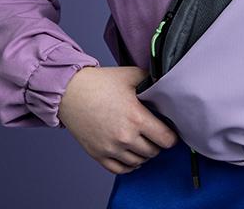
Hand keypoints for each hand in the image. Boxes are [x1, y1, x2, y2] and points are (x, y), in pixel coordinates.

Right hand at [58, 65, 179, 174]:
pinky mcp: (99, 155)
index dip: (172, 137)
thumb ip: (151, 80)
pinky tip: (132, 156)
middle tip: (156, 134)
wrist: (72, 92)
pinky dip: (130, 165)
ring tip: (144, 142)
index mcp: (136, 117)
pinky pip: (121, 169)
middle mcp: (125, 136)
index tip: (171, 133)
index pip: (165, 139)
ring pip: (139, 161)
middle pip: (153, 151)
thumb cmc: (100, 83)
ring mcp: (111, 148)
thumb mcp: (131, 75)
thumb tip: (166, 83)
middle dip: (158, 143)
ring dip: (144, 154)